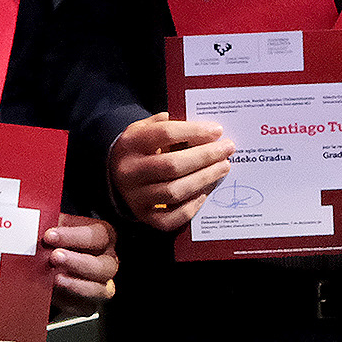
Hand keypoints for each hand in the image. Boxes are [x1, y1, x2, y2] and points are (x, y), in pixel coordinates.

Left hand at [44, 214, 118, 315]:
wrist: (50, 264)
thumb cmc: (57, 242)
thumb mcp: (55, 228)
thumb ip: (50, 225)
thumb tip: (34, 225)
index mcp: (103, 237)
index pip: (98, 235)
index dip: (74, 236)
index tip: (50, 235)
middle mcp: (107, 261)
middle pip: (104, 265)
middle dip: (78, 261)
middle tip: (54, 257)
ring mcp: (102, 284)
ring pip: (101, 289)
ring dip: (76, 284)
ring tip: (55, 279)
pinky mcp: (89, 304)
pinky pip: (85, 306)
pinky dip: (69, 301)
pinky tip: (54, 294)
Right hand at [109, 113, 232, 231]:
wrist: (113, 174)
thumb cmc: (139, 149)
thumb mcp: (144, 128)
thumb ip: (167, 124)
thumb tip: (201, 129)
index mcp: (131, 144)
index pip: (165, 134)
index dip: (195, 131)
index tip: (217, 130)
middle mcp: (130, 171)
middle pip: (173, 165)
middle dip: (206, 156)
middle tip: (227, 149)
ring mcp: (136, 197)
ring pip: (175, 191)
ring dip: (204, 179)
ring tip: (223, 167)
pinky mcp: (144, 216)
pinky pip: (171, 217)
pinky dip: (191, 207)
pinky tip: (205, 193)